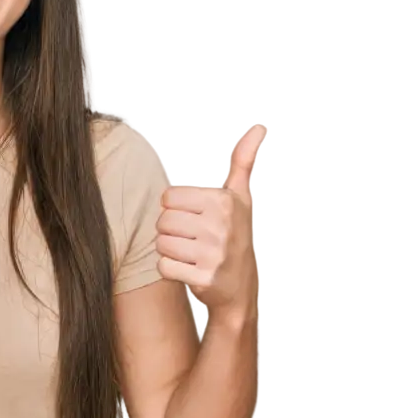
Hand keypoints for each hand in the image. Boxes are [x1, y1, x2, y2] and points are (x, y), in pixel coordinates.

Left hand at [155, 123, 265, 323]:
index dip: (176, 209)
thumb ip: (242, 163)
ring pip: (160, 243)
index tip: (194, 218)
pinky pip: (163, 267)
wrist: (241, 291)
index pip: (169, 197)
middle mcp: (221, 226)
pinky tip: (187, 270)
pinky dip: (170, 270)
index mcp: (225, 202)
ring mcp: (213, 254)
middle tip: (190, 239)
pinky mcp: (203, 279)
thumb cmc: (235, 238)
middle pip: (163, 220)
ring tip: (189, 254)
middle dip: (170, 231)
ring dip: (169, 251)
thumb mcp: (241, 199)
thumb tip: (258, 127)